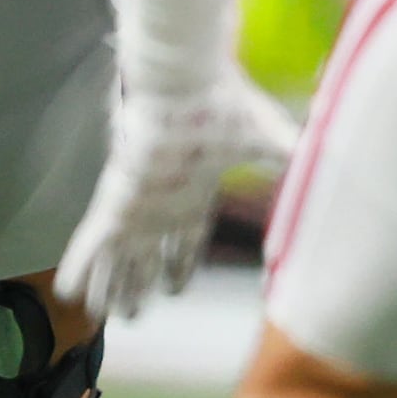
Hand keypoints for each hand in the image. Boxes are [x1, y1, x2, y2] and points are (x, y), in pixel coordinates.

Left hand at [54, 67, 299, 324]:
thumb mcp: (271, 140)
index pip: (185, 239)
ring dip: (109, 288)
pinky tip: (66, 293)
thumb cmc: (225, 106)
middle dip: (138, 285)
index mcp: (194, 190)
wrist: (186, 80)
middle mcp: (161, 202)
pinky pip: (92, 243)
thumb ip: (292, 161)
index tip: (175, 290)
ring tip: (98, 317)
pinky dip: (79, 268)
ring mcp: (136, 203)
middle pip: (146, 255)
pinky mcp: (115, 200)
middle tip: (132, 316)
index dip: (179, 265)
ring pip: (118, 257)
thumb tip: (329, 174)